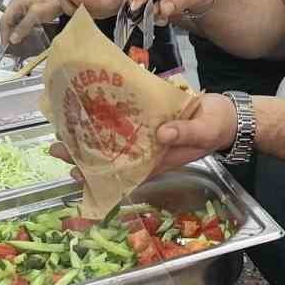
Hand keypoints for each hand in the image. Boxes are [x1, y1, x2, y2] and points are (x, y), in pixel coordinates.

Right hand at [0, 0, 63, 44]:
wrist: (64, 0)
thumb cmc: (52, 3)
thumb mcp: (36, 14)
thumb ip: (23, 26)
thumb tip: (13, 38)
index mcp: (15, 4)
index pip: (3, 21)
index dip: (4, 35)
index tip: (6, 46)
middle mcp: (16, 6)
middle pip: (6, 23)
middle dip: (7, 35)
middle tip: (10, 48)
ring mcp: (21, 10)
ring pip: (12, 25)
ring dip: (13, 35)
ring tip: (15, 46)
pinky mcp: (27, 15)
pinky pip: (19, 25)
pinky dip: (19, 33)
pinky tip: (22, 39)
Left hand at [49, 93, 237, 178]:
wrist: (229, 114)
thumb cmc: (216, 125)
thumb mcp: (204, 130)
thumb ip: (184, 133)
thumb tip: (160, 134)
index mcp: (159, 159)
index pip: (123, 170)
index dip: (98, 173)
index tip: (74, 170)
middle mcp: (148, 150)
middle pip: (111, 156)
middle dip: (83, 154)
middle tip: (55, 146)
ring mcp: (148, 135)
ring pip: (114, 140)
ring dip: (89, 137)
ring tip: (62, 131)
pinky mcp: (150, 119)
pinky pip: (125, 122)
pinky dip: (107, 119)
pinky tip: (89, 111)